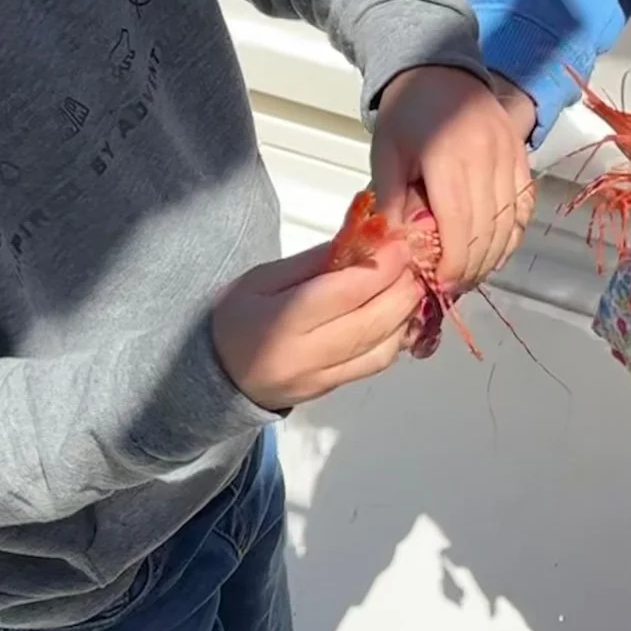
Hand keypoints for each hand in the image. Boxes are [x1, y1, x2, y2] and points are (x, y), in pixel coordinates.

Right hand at [210, 236, 424, 411]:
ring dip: (405, 313)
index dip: (380, 268)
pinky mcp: (333, 390)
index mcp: (280, 324)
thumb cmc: (236, 319)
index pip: (343, 294)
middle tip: (413, 261)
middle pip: (370, 323)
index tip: (400, 244)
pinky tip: (400, 313)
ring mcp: (322, 380)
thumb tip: (362, 240)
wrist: (217, 376)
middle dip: (400, 288)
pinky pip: (374, 364)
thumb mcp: (262, 279)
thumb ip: (313, 262)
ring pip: (380, 348)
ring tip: (410, 283)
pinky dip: (396, 336)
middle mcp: (305, 358)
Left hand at [371, 66, 533, 291]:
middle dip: (474, 266)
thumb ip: (389, 200)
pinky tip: (498, 248)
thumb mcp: (384, 152)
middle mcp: (486, 158)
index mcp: (448, 158)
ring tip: (475, 273)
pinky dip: (515, 232)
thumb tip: (398, 247)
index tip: (440, 283)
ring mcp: (509, 155)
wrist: (438, 67)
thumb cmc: (406, 112)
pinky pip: (525, 204)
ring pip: (512, 221)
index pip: (459, 225)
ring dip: (496, 254)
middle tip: (455, 286)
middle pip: (489, 229)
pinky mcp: (521, 155)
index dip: (454, 263)